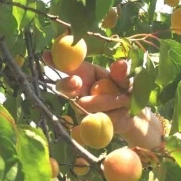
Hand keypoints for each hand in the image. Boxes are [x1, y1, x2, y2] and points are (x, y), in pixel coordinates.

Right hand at [42, 52, 164, 149]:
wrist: (133, 114)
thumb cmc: (126, 89)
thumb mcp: (127, 80)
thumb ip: (122, 74)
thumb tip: (121, 64)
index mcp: (84, 74)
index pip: (67, 66)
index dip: (55, 61)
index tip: (47, 55)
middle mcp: (77, 91)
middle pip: (62, 87)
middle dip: (67, 83)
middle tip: (76, 81)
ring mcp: (79, 108)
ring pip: (84, 105)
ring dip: (108, 101)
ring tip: (124, 100)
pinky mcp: (85, 125)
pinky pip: (93, 122)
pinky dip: (112, 117)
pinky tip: (120, 114)